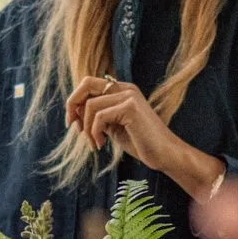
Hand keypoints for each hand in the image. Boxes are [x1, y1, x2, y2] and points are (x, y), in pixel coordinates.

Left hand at [65, 75, 219, 194]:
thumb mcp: (114, 127)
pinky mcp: (130, 108)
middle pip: (87, 84)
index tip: (73, 123)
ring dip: (87, 128)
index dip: (75, 100)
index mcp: (123, 90)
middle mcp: (126, 88)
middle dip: (73, 104)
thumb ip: (98, 117)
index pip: (90, 84)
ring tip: (95, 144)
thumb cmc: (141, 143)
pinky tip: (102, 145)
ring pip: (91, 105)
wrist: (165, 155)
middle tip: (72, 126)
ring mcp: (129, 96)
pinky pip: (100, 116)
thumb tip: (74, 111)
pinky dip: (95, 132)